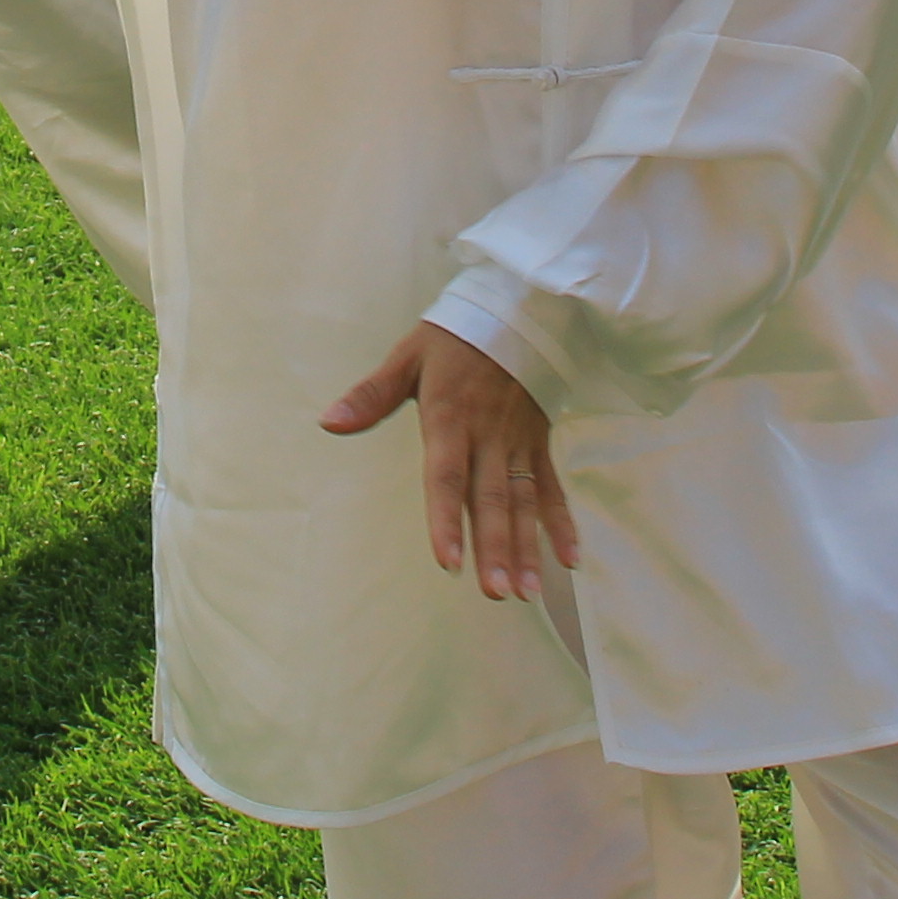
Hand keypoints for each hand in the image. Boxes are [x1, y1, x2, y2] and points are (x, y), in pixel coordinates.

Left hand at [318, 323, 576, 600]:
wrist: (519, 305)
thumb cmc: (455, 334)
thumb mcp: (409, 355)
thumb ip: (372, 395)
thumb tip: (329, 422)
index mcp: (449, 417)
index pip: (446, 477)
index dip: (446, 520)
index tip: (449, 562)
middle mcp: (487, 436)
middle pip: (491, 499)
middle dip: (494, 548)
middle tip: (495, 593)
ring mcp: (518, 441)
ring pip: (524, 502)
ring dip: (526, 547)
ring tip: (524, 592)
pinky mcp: (539, 441)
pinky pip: (552, 487)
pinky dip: (561, 523)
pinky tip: (568, 561)